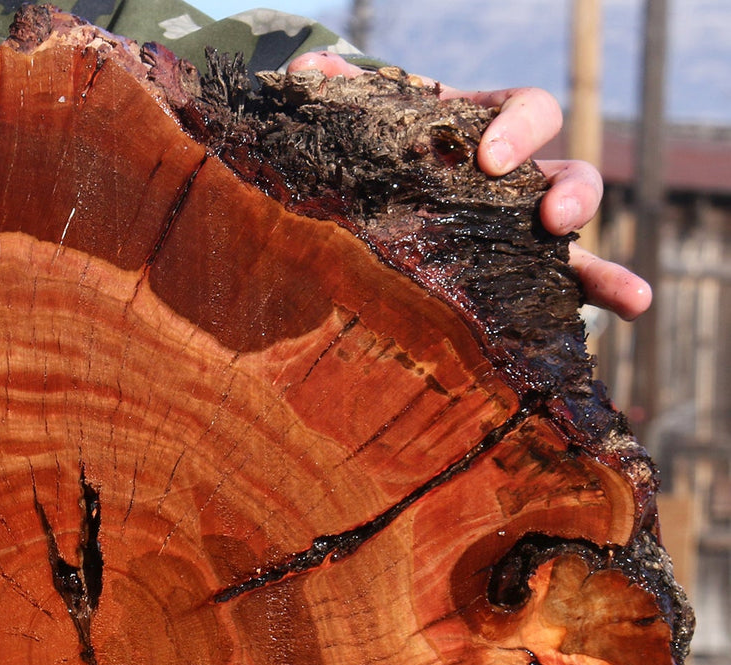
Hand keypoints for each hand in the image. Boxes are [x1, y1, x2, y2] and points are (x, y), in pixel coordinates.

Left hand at [286, 52, 650, 320]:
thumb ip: (339, 96)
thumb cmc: (370, 146)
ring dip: (603, 268)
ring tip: (629, 296)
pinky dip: (594, 301)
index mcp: (484, 125)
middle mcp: (513, 180)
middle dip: (568, 194)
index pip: (525, 111)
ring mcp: (514, 232)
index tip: (490, 159)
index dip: (517, 131)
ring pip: (573, 243)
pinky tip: (628, 317)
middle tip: (551, 218)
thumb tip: (308, 75)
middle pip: (567, 174)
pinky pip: (553, 294)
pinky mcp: (505, 279)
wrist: (357, 188)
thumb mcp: (360, 120)